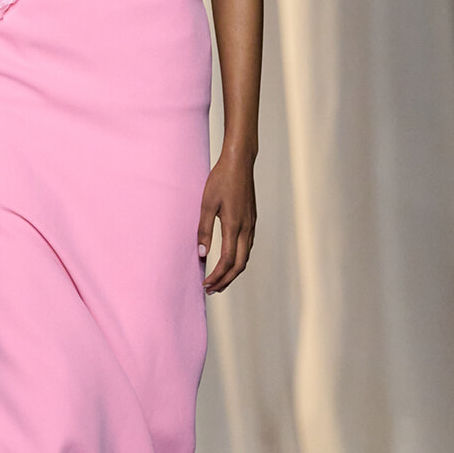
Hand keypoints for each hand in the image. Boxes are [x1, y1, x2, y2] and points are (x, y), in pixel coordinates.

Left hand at [198, 150, 255, 292]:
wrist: (239, 162)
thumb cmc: (221, 180)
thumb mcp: (207, 204)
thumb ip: (204, 230)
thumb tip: (202, 253)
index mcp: (234, 225)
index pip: (228, 260)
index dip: (217, 276)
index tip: (205, 284)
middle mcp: (246, 228)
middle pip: (240, 265)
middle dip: (226, 280)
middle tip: (211, 290)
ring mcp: (251, 224)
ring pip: (245, 257)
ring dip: (232, 272)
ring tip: (218, 280)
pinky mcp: (252, 220)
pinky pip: (247, 247)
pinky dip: (238, 260)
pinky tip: (229, 261)